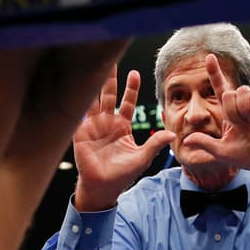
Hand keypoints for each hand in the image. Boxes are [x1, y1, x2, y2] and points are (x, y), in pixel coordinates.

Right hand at [72, 65, 174, 210]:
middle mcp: (107, 123)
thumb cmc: (122, 175)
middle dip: (110, 80)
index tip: (135, 73)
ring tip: (92, 68)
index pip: (127, 102)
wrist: (103, 188)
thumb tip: (171, 134)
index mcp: (121, 127)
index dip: (131, 89)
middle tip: (111, 61)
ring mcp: (93, 127)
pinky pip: (79, 115)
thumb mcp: (142, 158)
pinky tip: (78, 89)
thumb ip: (155, 144)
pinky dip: (79, 102)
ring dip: (92, 86)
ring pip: (93, 101)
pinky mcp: (80, 134)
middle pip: (108, 96)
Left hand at [181, 54, 249, 179]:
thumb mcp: (221, 151)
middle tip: (241, 125)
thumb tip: (186, 140)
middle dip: (232, 110)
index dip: (214, 72)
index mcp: (228, 113)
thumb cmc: (245, 156)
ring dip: (245, 110)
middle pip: (230, 92)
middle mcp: (240, 105)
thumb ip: (205, 144)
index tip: (209, 57)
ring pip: (244, 92)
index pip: (219, 88)